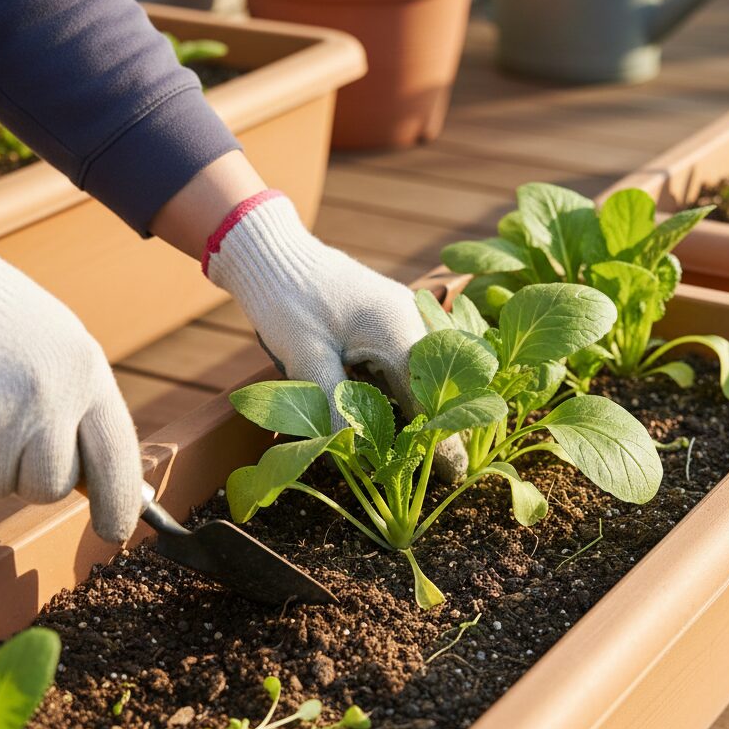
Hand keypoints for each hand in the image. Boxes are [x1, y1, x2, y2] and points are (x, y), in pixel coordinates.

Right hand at [0, 214, 142, 540]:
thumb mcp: (60, 352)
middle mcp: (54, 398)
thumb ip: (81, 409)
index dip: (118, 500)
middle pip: (50, 485)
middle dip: (28, 476)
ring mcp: (4, 415)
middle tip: (9, 436)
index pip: (116, 454)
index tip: (116, 531)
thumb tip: (100, 481)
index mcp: (87, 373)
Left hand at [203, 190, 466, 480]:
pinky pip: (409, 359)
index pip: (430, 396)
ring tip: (417, 448)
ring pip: (424, 373)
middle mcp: (412, 319)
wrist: (274, 254)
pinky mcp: (391, 317)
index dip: (442, 438)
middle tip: (439, 468)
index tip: (454, 474)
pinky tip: (393, 410)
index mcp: (398, 329)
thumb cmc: (286, 300)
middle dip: (437, 426)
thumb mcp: (306, 357)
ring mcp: (404, 315)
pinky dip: (405, 388)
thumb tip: (356, 452)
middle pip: (436, 385)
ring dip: (420, 407)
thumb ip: (335, 404)